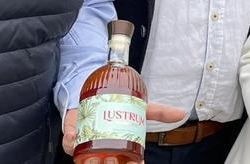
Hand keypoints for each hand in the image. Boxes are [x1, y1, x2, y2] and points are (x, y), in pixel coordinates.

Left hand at [64, 102, 187, 161]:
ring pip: (87, 160)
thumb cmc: (116, 105)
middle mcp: (103, 149)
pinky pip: (69, 145)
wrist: (95, 92)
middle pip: (107, 163)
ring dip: (89, 161)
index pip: (128, 162)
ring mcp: (87, 145)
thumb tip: (181, 113)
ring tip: (95, 156)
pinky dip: (70, 142)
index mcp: (120, 147)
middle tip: (113, 160)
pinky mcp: (72, 138)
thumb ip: (158, 112)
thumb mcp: (139, 107)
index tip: (139, 162)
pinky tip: (73, 136)